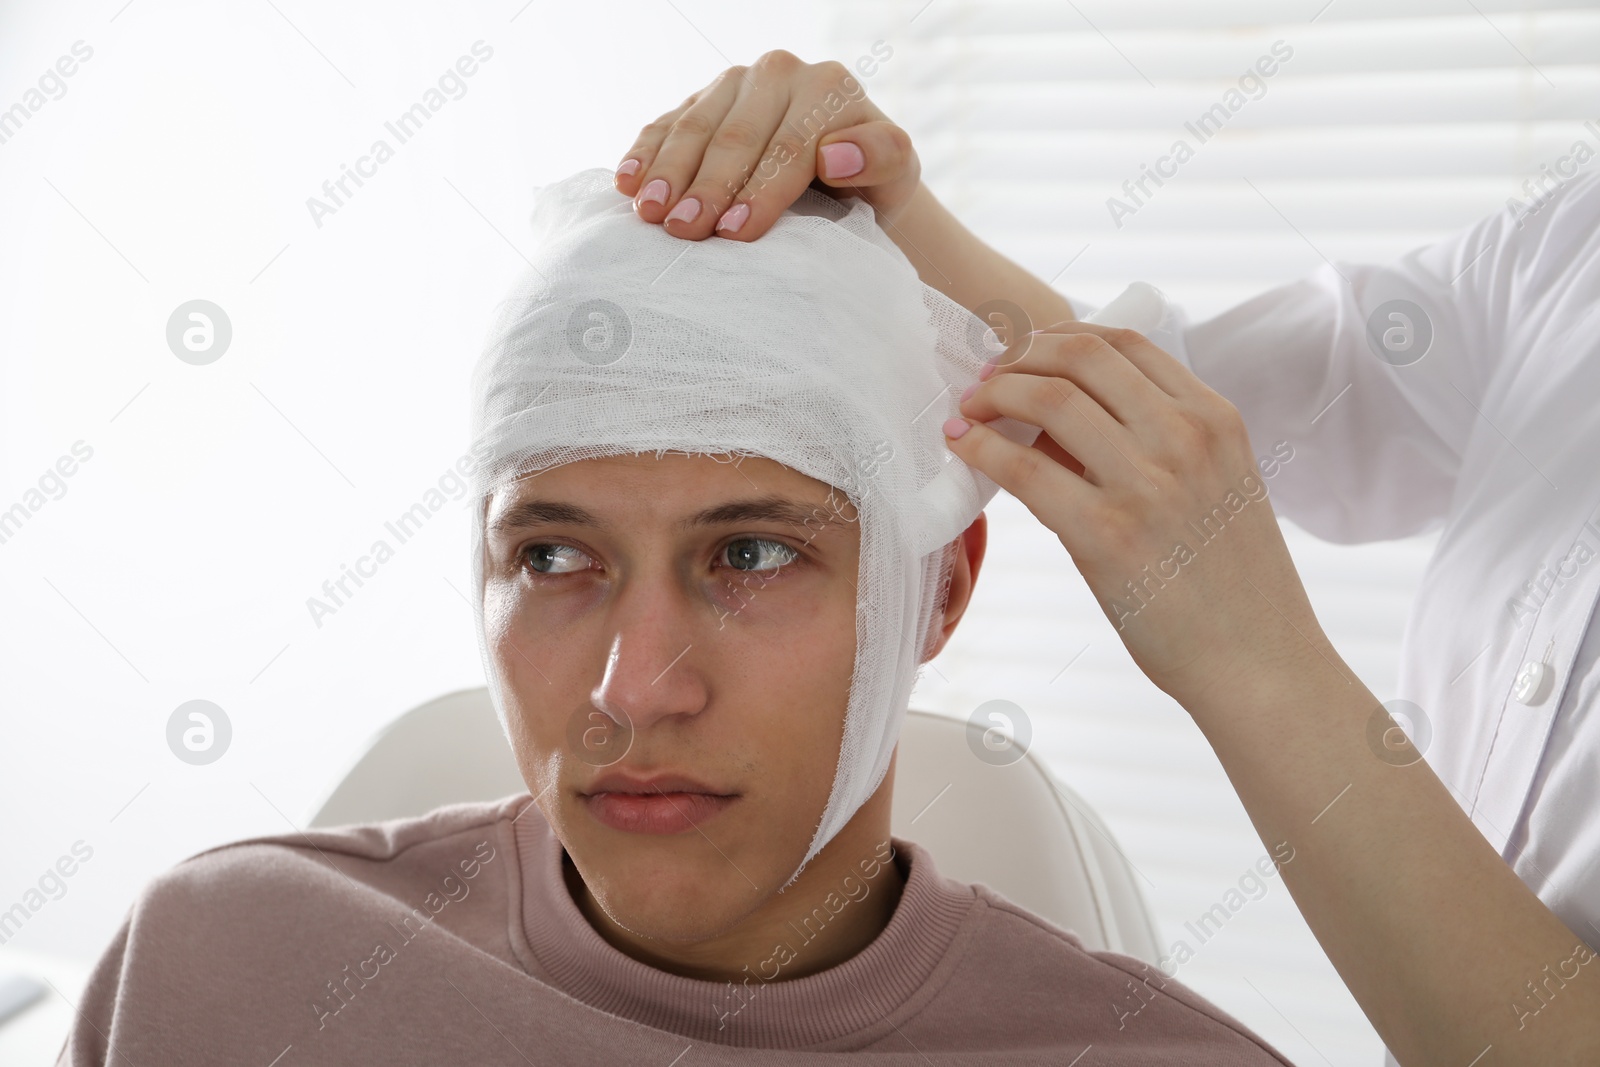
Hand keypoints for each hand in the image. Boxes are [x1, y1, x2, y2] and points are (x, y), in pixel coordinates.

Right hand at [612, 49, 920, 241]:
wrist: (845, 177)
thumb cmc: (872, 184)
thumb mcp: (897, 174)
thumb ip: (883, 156)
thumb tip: (836, 155)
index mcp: (828, 87)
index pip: (789, 144)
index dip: (761, 190)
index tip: (737, 232)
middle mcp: (779, 74)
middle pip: (737, 135)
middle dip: (707, 186)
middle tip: (683, 231)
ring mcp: (734, 83)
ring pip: (696, 126)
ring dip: (668, 172)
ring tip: (649, 214)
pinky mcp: (701, 100)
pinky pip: (666, 123)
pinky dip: (644, 154)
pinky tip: (627, 184)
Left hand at [946, 323, 1325, 705]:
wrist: (1260, 663)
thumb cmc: (1231, 585)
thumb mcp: (1216, 487)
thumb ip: (1152, 443)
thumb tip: (1052, 422)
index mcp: (1215, 418)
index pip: (1123, 342)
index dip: (1057, 337)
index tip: (1024, 355)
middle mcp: (1185, 437)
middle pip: (1080, 356)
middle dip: (1018, 356)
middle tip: (984, 379)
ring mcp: (1147, 483)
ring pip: (1049, 398)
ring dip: (992, 395)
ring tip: (968, 411)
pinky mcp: (1107, 534)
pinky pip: (1024, 469)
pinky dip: (981, 448)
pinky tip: (962, 448)